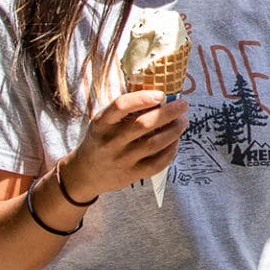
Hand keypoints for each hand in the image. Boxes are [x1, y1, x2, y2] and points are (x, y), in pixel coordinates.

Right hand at [60, 91, 189, 200]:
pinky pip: (156, 163)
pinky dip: (170, 151)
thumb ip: (125, 111)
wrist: (85, 173)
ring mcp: (121, 159)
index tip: (161, 95)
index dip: (142, 98)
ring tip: (183, 122)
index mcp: (101, 123)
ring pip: (154, 144)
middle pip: (143, 124)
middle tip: (183, 105)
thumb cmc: (101, 139)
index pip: (121, 106)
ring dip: (173, 131)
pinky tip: (176, 142)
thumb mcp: (103, 122)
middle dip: (168, 113)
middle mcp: (110, 141)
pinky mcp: (132, 174)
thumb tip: (160, 97)